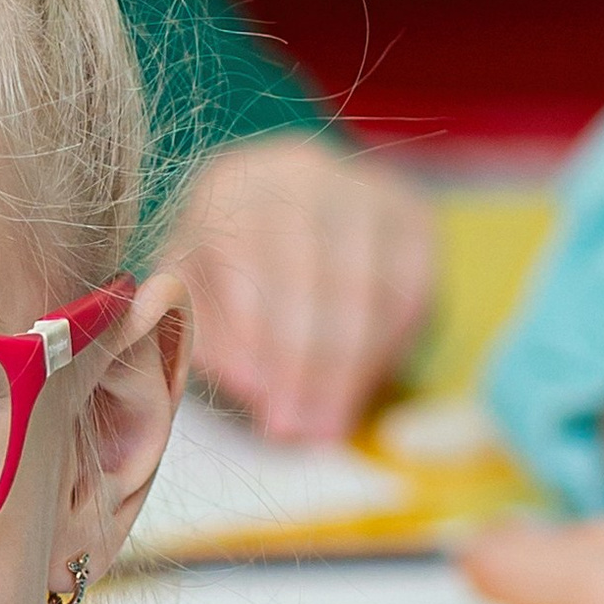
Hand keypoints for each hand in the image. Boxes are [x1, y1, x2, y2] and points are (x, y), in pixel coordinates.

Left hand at [169, 136, 436, 439]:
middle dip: (308, 364)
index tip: (259, 402)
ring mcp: (363, 187)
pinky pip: (410, 288)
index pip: (249, 259)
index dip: (256, 336)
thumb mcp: (191, 300)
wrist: (283, 218)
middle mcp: (300, 173)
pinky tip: (361, 390)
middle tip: (299, 430)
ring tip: (327, 427)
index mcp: (230, 185)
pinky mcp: (412, 214)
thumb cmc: (222, 273)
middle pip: (314, 272)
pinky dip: (388, 348)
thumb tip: (251, 383)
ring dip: (349, 368)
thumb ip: (208, 336)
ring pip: (367, 284)